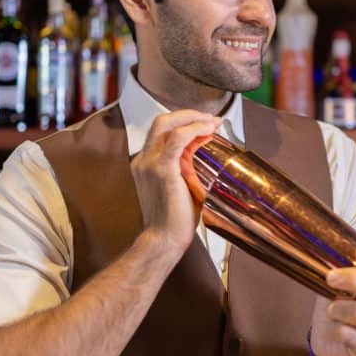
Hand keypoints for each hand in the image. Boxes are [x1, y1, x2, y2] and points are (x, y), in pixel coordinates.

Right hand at [130, 110, 220, 261]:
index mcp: (145, 163)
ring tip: (211, 122)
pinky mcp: (162, 170)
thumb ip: (188, 168)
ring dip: (192, 118)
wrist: (163, 240)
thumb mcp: (180, 187)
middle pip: (161, 121)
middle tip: (210, 119)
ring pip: (166, 124)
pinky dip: (193, 130)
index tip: (205, 124)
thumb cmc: (174, 221)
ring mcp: (150, 164)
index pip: (162, 131)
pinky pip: (177, 140)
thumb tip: (207, 154)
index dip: (184, 122)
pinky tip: (207, 130)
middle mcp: (144, 160)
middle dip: (188, 114)